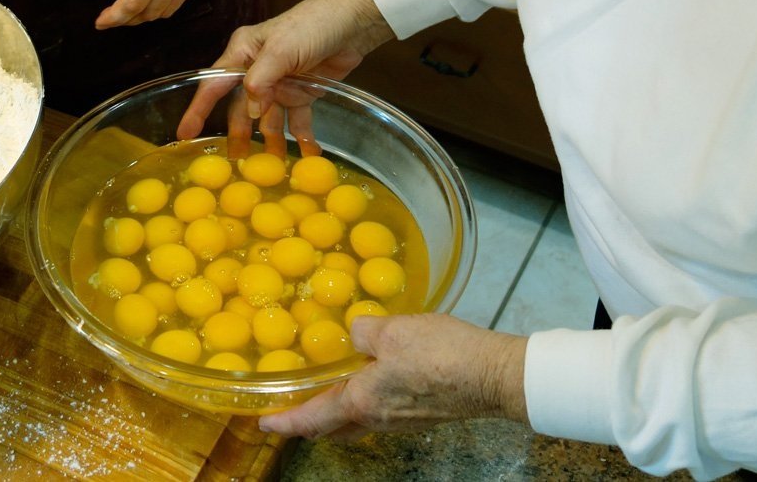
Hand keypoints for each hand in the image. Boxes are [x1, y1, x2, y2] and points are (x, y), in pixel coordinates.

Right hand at [177, 0, 393, 155]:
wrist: (354, 21)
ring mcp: (281, 82)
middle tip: (235, 162)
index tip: (184, 133)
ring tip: (272, 165)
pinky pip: (297, 119)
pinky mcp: (304, 91)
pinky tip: (307, 153)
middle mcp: (257, 68)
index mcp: (243, 51)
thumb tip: (251, 111)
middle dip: (239, 133)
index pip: (214, 83)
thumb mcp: (281, 49)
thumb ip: (261, 80)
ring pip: (269, 117)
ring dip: (270, 140)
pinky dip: (301, 136)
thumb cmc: (312, 25)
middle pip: (241, 106)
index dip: (198, 109)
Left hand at [258, 314, 528, 439]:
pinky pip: (380, 413)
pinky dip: (364, 403)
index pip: (312, 418)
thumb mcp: (392, 329)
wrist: (492, 375)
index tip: (264, 422)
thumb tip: (354, 333)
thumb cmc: (439, 353)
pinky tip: (370, 381)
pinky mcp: (421, 414)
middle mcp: (378, 419)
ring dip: (336, 411)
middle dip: (308, 420)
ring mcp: (401, 421)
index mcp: (362, 402)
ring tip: (325, 392)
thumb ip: (362, 330)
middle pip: (333, 426)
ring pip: (357, 421)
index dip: (285, 421)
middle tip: (291, 408)